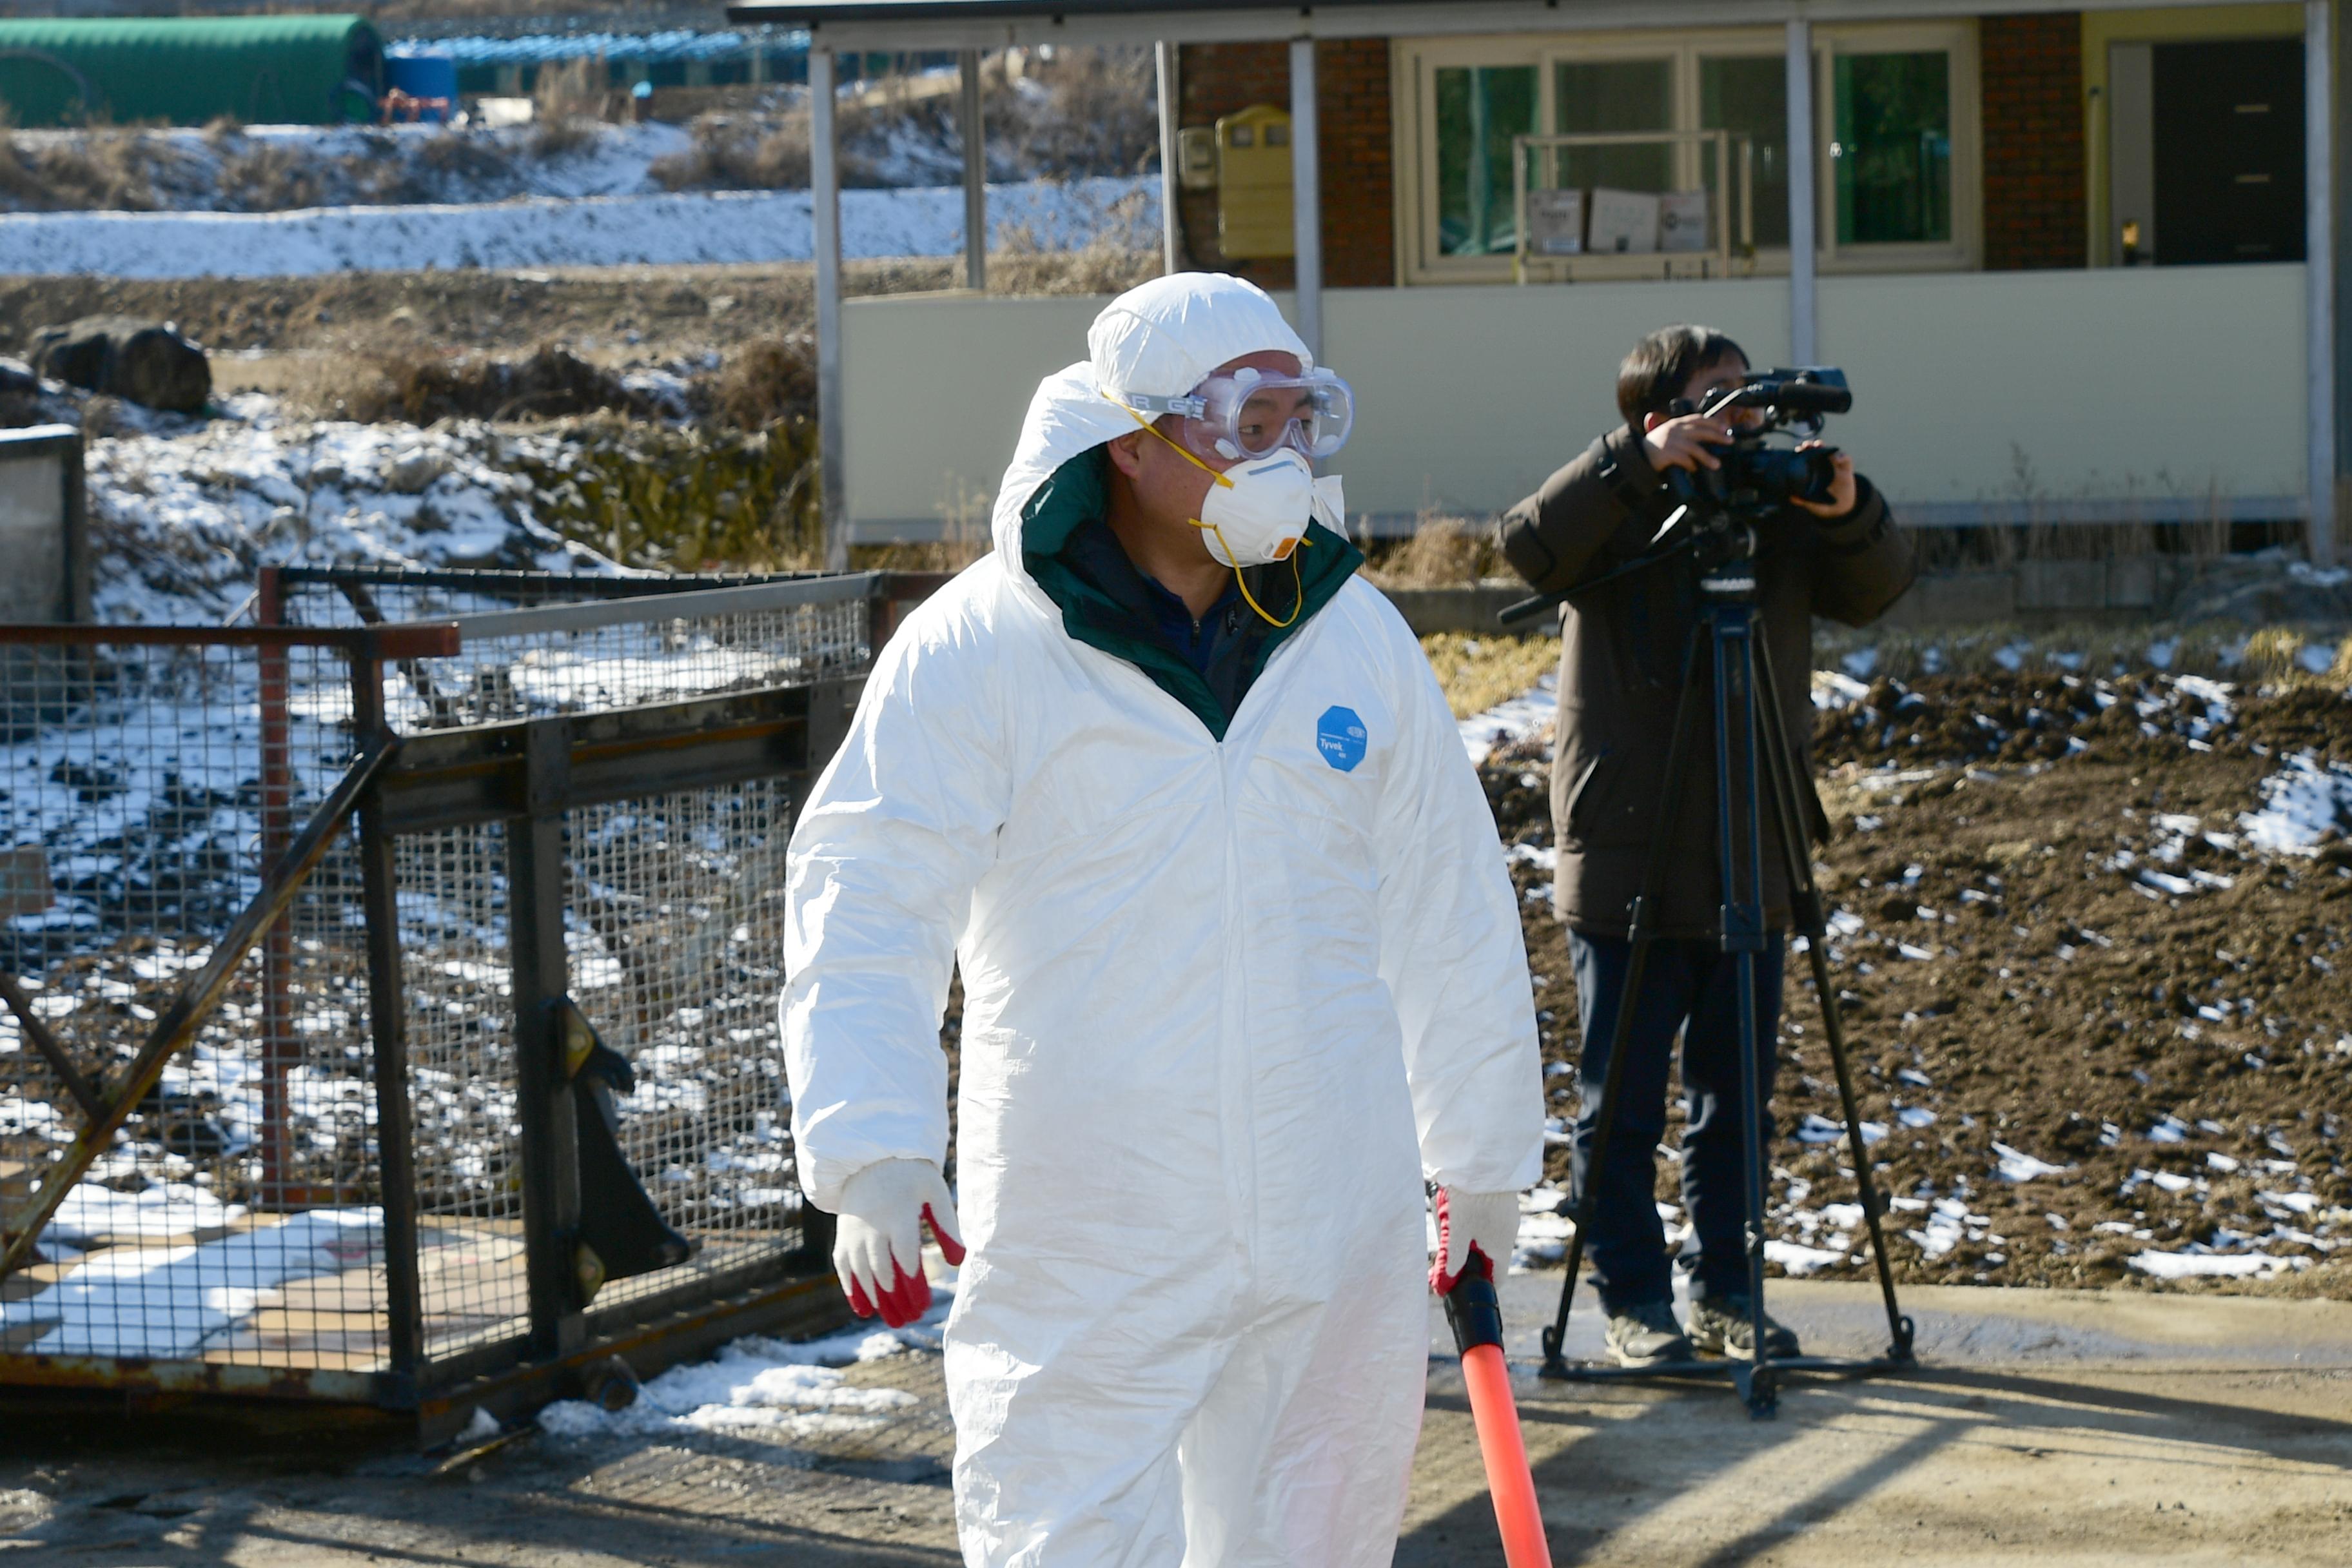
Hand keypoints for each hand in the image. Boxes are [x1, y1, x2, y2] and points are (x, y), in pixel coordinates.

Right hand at [832, 1158, 964, 1327]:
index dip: (914, 1285)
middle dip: (898, 1299)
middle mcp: (872, 1227)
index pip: (905, 1258)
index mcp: (898, 1216)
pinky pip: (843, 1268)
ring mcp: (854, 1234)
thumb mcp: (935, 1193)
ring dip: (878, 1300)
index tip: (924, 1306)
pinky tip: (864, 1310)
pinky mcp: (843, 1237)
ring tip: (895, 1320)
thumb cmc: (911, 1178)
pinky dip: (852, 1290)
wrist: (870, 1159)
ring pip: (863, 1274)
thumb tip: (958, 1261)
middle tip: (912, 1318)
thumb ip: (948, 1226)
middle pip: (883, 1271)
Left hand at [1429, 1187, 1520, 1293]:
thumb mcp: (1458, 1230)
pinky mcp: (1504, 1202)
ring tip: (1449, 1222)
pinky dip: (1474, 1220)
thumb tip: (1448, 1279)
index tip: (1461, 1282)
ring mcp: (1508, 1217)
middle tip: (1446, 1250)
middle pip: (1490, 1257)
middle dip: (1468, 1256)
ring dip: (1469, 1236)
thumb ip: (1453, 1256)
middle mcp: (1509, 1234)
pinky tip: (1458, 1208)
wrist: (1485, 1160)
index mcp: (1501, 1248)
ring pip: (1487, 1236)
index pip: (1498, 1278)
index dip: (1480, 1284)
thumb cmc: (1471, 1197)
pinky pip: (1489, 1219)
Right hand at [1640, 413, 1733, 472]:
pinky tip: (1694, 469)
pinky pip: (1683, 459)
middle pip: (1701, 431)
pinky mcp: (1666, 453)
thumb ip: (1684, 432)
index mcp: (1677, 423)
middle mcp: (1675, 429)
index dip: (1714, 422)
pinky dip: (1691, 464)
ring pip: (1694, 447)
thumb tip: (1706, 436)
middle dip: (1717, 436)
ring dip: (1707, 457)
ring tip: (1716, 464)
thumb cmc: (1656, 446)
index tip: (1726, 428)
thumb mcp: (1670, 433)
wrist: (1638, 454)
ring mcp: (1670, 441)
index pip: (1699, 418)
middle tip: (1729, 441)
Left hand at [1792, 441, 1857, 517]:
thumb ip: (1804, 501)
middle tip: (1806, 445)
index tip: (1797, 450)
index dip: (1802, 453)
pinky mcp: (1846, 469)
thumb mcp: (1813, 504)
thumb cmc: (1824, 504)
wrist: (1841, 507)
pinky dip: (1842, 456)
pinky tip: (1837, 460)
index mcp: (1813, 473)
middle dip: (1811, 446)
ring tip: (1818, 445)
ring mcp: (1835, 466)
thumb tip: (1792, 497)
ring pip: (1830, 451)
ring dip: (1824, 446)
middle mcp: (1823, 467)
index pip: (1806, 459)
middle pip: (1816, 452)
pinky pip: (1846, 459)